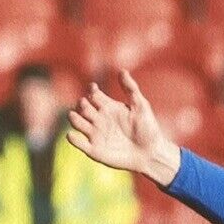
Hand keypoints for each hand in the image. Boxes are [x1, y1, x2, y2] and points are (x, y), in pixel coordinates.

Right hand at [66, 70, 180, 185]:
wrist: (151, 153)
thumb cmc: (148, 129)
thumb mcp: (141, 106)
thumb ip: (131, 89)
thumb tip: (121, 70)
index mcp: (108, 107)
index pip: (93, 95)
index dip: (92, 91)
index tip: (94, 89)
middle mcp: (99, 119)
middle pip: (82, 107)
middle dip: (81, 104)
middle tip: (85, 104)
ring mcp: (95, 134)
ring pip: (77, 122)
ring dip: (74, 118)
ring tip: (75, 115)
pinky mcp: (95, 150)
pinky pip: (79, 143)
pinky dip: (73, 139)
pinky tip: (71, 135)